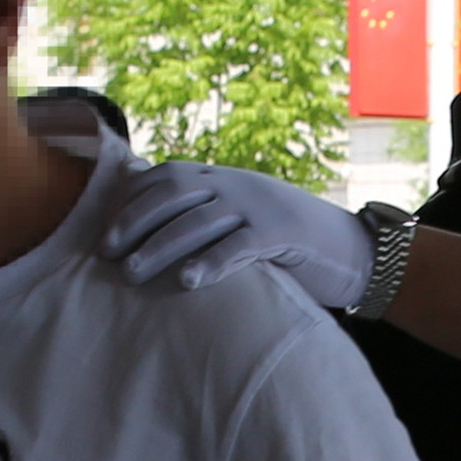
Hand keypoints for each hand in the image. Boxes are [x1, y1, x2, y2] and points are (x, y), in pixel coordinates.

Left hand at [103, 160, 370, 311]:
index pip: (166, 177)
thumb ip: (209, 220)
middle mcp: (237, 185)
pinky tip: (188, 282)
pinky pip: (239, 246)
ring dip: (160, 247)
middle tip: (109, 254)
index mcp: (225, 179)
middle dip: (135, 223)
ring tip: (134, 272)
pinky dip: (211, 263)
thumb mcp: (246, 220)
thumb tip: (154, 237)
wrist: (354, 251)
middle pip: (173, 196)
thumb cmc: (291, 245)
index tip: (105, 231)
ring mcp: (259, 207)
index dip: (132, 202)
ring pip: (198, 222)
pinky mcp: (282, 235)